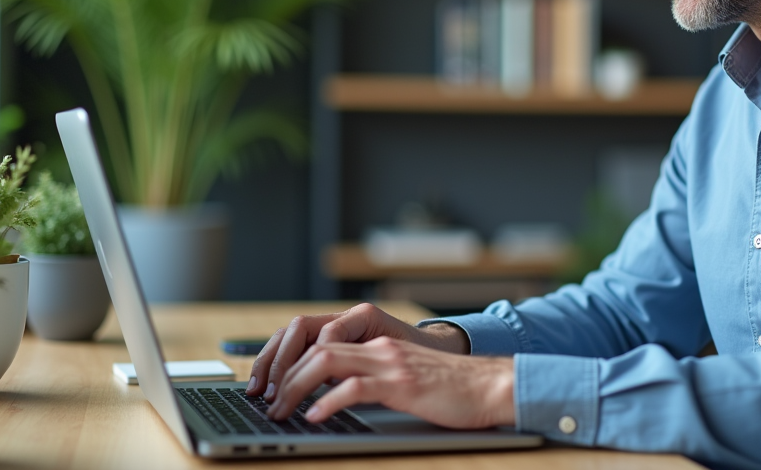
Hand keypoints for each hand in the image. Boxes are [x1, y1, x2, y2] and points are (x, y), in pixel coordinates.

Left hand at [246, 303, 469, 400]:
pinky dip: (328, 402)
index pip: (322, 343)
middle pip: (316, 349)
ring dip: (296, 388)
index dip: (291, 363)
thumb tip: (339, 397)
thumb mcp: (407, 379)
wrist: (491, 385)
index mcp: (379, 346)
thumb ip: (378, 380)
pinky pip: (355, 387)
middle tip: (269, 402)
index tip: (273, 388)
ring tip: (281, 410)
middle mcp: (380, 349)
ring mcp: (390, 364)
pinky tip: (315, 417)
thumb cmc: (452, 390)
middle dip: (284, 376)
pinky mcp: (402, 384)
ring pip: (327, 362)